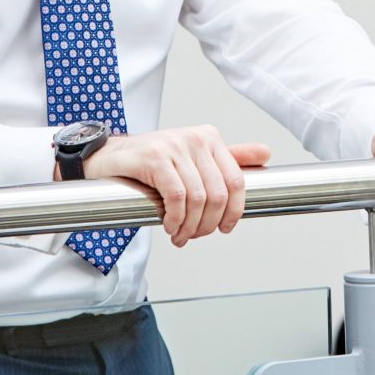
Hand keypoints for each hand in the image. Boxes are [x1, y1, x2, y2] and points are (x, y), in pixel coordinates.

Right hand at [84, 127, 271, 246]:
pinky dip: (175, 219)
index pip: (237, 180)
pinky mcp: (154, 157)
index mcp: (210, 138)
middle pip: (218, 194)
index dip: (233, 211)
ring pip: (198, 199)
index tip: (224, 228)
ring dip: (189, 227)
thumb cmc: (152, 163)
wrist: (108, 158)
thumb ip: (229, 158)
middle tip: (194, 236)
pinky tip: (168, 226)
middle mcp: (196, 138)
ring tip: (179, 235)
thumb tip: (266, 153)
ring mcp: (175, 146)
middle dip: (208, 224)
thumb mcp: (194, 159)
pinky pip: (176, 196)